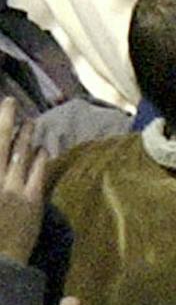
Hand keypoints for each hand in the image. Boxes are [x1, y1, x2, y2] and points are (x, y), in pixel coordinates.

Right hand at [0, 97, 49, 263]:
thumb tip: (2, 158)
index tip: (1, 112)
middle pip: (0, 142)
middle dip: (6, 119)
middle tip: (11, 102)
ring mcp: (12, 190)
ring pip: (20, 154)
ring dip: (26, 135)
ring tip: (31, 121)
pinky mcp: (32, 202)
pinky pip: (38, 173)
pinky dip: (41, 157)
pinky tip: (43, 148)